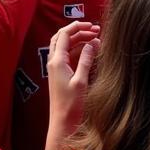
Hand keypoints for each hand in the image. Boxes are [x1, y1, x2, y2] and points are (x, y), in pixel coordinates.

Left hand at [46, 20, 100, 138]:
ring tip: (95, 39)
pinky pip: (68, 56)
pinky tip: (90, 51)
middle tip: (95, 30)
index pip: (64, 34)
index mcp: (57, 61)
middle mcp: (54, 62)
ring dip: (79, 40)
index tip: (92, 25)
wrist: (62, 124)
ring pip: (65, 46)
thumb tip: (93, 42)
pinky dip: (78, 50)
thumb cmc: (71, 105)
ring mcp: (56, 68)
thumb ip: (86, 60)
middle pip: (63, 38)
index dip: (78, 27)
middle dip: (78, 31)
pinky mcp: (60, 75)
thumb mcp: (81, 81)